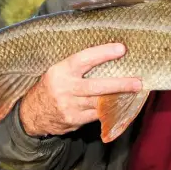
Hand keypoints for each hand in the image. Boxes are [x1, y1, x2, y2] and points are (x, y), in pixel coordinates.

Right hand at [19, 43, 142, 136]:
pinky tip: (121, 103)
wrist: (33, 113)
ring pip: (100, 102)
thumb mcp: (58, 69)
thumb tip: (107, 51)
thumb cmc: (52, 85)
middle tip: (138, 82)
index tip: (121, 49)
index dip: (103, 53)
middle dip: (120, 84)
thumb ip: (77, 64)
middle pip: (97, 87)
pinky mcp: (75, 120)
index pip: (83, 59)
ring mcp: (70, 107)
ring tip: (135, 92)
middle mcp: (65, 89)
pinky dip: (110, 109)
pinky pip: (98, 115)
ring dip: (119, 97)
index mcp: (60, 71)